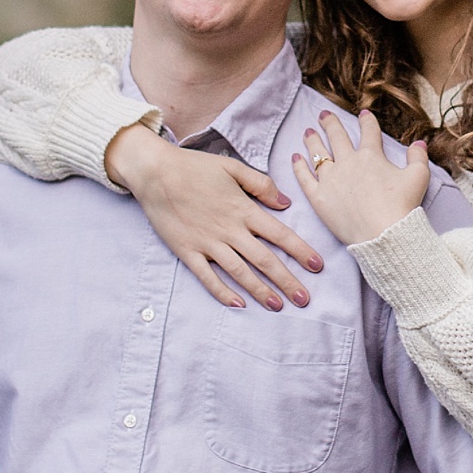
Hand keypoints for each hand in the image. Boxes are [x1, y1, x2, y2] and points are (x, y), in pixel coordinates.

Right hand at [106, 123, 323, 311]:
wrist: (154, 172)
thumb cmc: (194, 167)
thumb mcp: (232, 167)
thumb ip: (261, 184)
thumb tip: (285, 203)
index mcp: (243, 209)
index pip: (279, 234)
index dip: (300, 251)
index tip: (317, 266)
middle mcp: (228, 230)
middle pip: (264, 260)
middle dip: (287, 281)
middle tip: (304, 299)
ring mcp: (207, 243)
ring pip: (240, 273)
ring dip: (260, 291)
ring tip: (278, 306)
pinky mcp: (187, 252)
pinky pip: (207, 277)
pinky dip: (223, 292)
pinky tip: (238, 305)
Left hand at [291, 109, 430, 247]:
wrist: (383, 234)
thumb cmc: (403, 207)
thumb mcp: (418, 177)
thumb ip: (418, 157)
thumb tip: (419, 142)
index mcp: (371, 155)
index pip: (368, 131)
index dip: (366, 120)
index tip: (363, 114)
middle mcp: (348, 162)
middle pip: (336, 136)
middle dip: (330, 123)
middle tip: (323, 114)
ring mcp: (331, 179)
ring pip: (318, 153)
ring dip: (312, 140)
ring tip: (308, 132)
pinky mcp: (319, 198)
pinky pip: (305, 178)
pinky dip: (299, 166)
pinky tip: (295, 158)